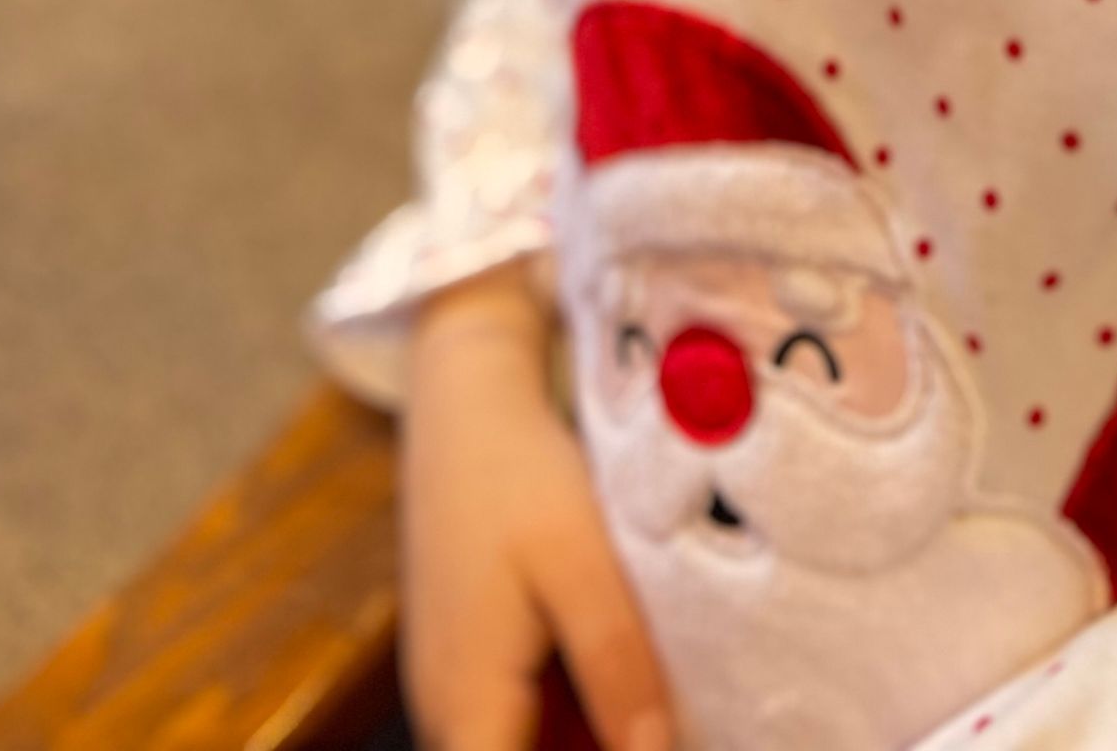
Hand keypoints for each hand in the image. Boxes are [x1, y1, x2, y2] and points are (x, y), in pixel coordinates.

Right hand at [402, 264, 670, 750]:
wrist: (464, 401)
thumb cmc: (517, 475)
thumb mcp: (581, 565)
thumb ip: (617, 669)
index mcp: (467, 709)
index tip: (652, 742)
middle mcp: (447, 715)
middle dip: (600, 747)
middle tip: (669, 716)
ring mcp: (454, 688)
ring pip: (525, 743)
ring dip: (590, 735)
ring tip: (664, 700)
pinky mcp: (470, 659)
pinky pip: (521, 718)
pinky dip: (576, 715)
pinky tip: (632, 681)